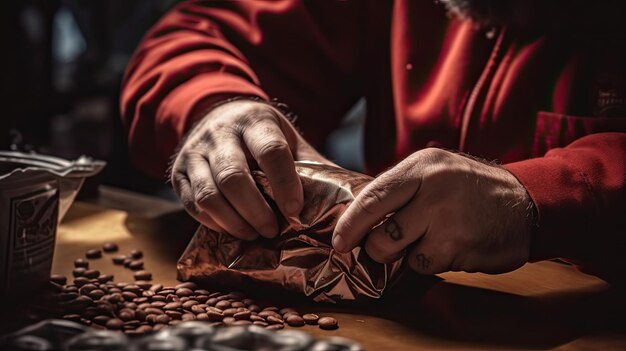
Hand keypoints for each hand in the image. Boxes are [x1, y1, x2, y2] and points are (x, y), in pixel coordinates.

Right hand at [171, 99, 328, 239]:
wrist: (215, 114)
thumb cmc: (261, 135)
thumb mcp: (288, 139)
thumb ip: (312, 167)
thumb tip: (349, 201)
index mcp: (255, 121)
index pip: (271, 151)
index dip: (285, 184)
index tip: (296, 210)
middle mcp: (220, 133)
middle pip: (234, 177)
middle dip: (256, 210)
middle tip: (274, 230)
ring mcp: (194, 152)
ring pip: (209, 194)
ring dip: (235, 222)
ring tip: (256, 233)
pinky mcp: (177, 172)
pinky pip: (193, 205)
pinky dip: (215, 223)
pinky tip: (235, 229)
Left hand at [332, 148, 533, 273]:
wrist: (524, 203)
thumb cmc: (470, 188)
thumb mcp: (435, 170)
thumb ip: (399, 187)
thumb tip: (357, 216)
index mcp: (422, 166)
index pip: (373, 197)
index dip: (350, 223)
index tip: (339, 241)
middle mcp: (433, 189)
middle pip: (381, 234)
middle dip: (376, 247)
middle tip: (385, 245)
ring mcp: (448, 220)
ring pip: (402, 254)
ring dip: (408, 254)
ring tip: (429, 237)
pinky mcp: (460, 247)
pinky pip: (424, 265)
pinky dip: (430, 261)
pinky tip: (449, 245)